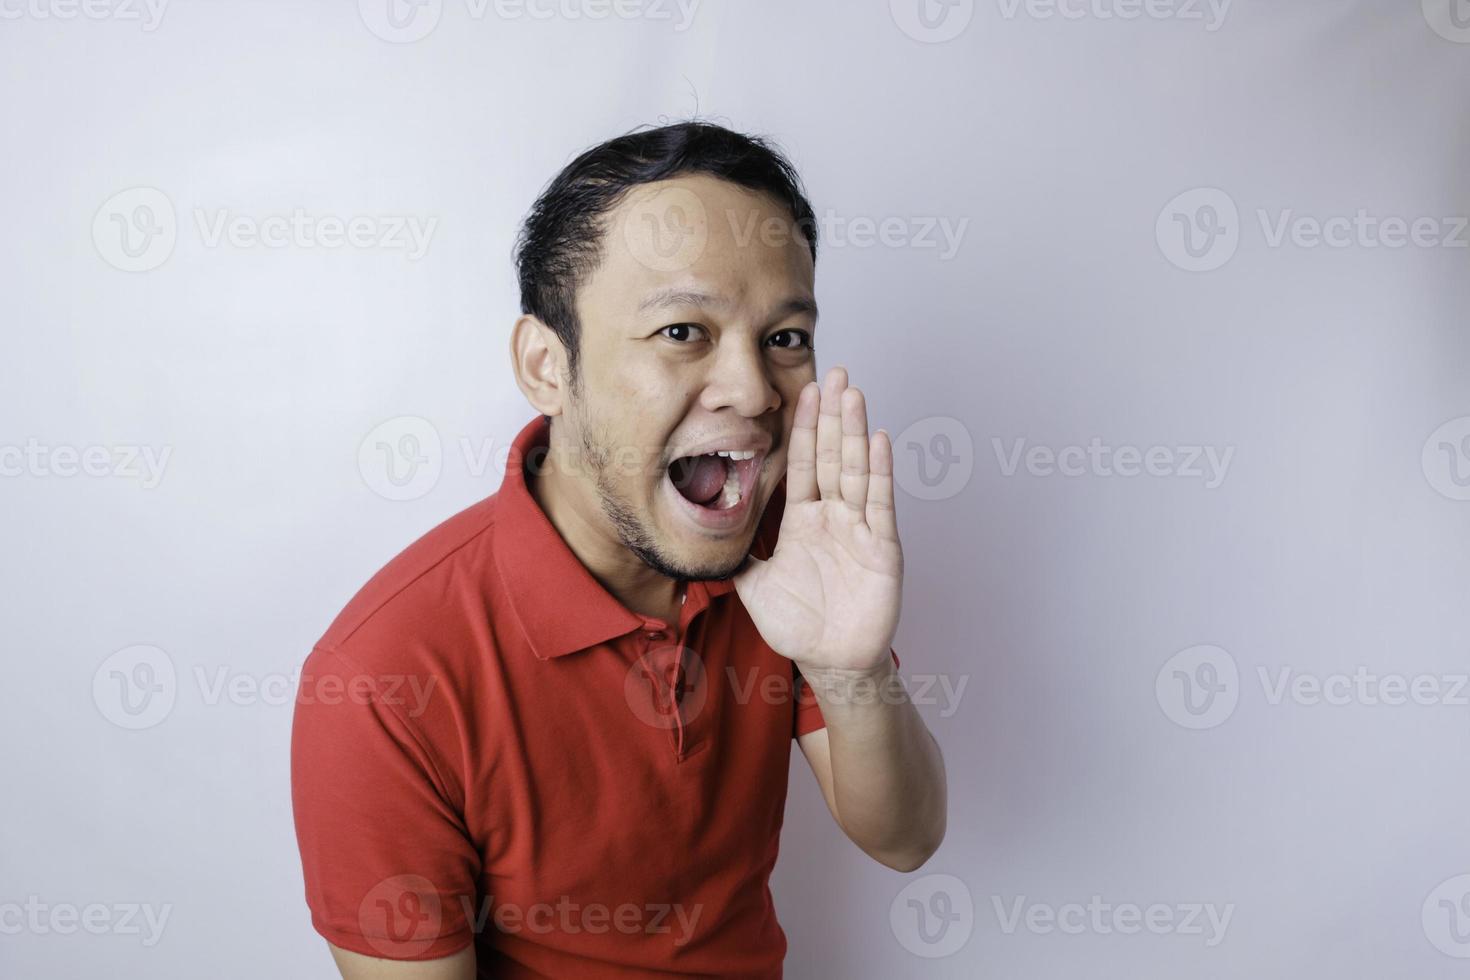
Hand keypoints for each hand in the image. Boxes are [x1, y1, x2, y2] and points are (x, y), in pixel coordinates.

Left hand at [733, 365, 902, 674]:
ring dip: (854, 430)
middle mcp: (833, 517)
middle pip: (832, 455)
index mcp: (803, 520)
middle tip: (835, 370)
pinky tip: (877, 438)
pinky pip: (879, 503)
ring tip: (853, 392)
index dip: (803, 427)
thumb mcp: (753, 584)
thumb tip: (699, 533)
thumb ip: (734, 554)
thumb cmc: (799, 625)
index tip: (803, 390)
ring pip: (856, 469)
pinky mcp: (881, 547)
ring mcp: (859, 529)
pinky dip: (879, 471)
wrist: (830, 662)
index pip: (802, 463)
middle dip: (832, 414)